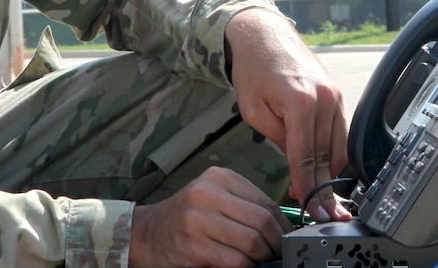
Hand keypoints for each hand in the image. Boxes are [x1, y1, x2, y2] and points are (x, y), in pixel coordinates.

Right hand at [129, 166, 292, 267]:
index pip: (265, 202)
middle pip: (262, 222)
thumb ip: (243, 204)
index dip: (284, 225)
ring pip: (251, 244)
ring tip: (264, 262)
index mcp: (218, 178)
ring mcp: (199, 221)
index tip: (290, 238)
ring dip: (264, 259)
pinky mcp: (194, 247)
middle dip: (277, 244)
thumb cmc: (187, 216)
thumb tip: (282, 226)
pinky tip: (246, 267)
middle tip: (281, 254)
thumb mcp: (213, 196)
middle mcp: (208, 194)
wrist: (148, 233)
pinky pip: (235, 262)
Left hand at [225, 9, 350, 222]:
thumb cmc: (253, 68)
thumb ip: (278, 139)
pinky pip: (340, 132)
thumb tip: (297, 163)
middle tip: (323, 213)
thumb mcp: (253, 110)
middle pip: (326, 155)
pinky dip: (334, 152)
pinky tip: (325, 169)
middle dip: (324, 188)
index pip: (306, 157)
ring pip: (339, 146)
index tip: (311, 208)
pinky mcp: (336, 94)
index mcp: (301, 103)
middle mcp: (324, 99)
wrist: (262, 34)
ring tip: (323, 197)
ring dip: (331, 173)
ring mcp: (334, 95)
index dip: (308, 186)